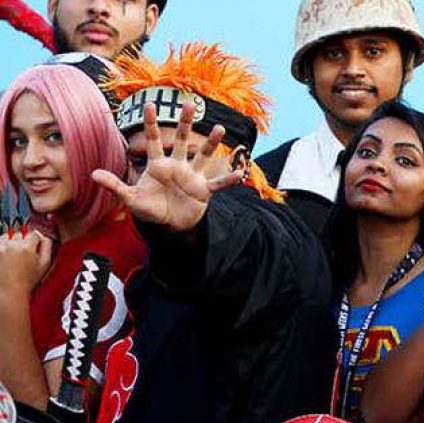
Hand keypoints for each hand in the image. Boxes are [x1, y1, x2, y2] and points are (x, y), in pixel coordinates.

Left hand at [0, 226, 52, 295]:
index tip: (33, 248)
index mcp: (28, 248)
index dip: (35, 242)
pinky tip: (5, 258)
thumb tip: (45, 237)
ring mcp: (1, 248)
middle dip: (21, 243)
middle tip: (22, 256)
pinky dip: (2, 248)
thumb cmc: (27, 281)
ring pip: (7, 237)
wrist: (9, 291)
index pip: (34, 234)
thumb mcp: (45, 265)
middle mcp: (12, 245)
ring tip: (12, 258)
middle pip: (19, 234)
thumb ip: (48, 247)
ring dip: (9, 244)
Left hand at [92, 102, 241, 232]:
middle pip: (181, 140)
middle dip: (185, 122)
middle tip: (190, 103)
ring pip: (202, 156)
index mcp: (158, 165)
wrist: (170, 225)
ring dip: (211, 144)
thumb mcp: (131, 199)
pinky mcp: (203, 191)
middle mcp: (177, 166)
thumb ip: (115, 185)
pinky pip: (217, 184)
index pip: (153, 140)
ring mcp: (192, 177)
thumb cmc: (150, 209)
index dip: (150, 123)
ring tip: (220, 129)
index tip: (147, 103)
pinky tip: (238, 173)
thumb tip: (92, 174)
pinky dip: (227, 180)